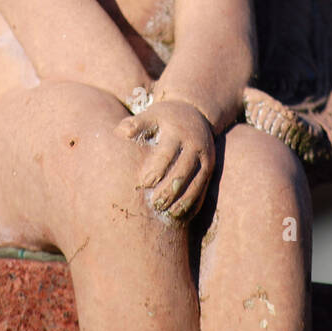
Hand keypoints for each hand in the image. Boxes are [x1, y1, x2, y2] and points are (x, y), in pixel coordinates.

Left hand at [116, 99, 214, 221]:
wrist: (197, 115)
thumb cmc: (166, 118)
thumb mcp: (152, 115)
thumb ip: (137, 124)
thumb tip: (121, 132)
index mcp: (178, 133)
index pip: (167, 154)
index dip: (156, 170)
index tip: (144, 183)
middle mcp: (194, 147)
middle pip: (183, 172)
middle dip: (169, 190)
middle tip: (155, 204)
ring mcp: (205, 159)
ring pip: (196, 184)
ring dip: (183, 201)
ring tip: (169, 214)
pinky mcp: (210, 169)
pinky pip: (203, 190)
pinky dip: (194, 204)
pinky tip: (182, 216)